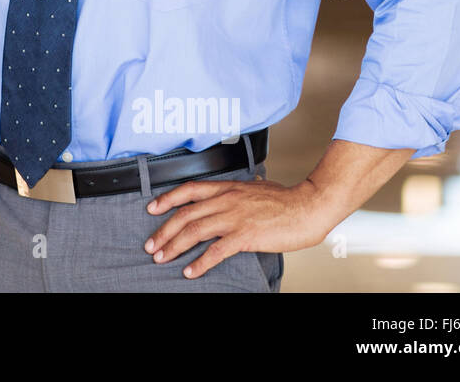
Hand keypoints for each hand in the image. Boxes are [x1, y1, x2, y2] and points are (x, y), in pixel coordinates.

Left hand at [142, 177, 333, 278]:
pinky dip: (200, 262)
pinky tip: (190, 271)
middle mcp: (226, 200)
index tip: (151, 208)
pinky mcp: (245, 235)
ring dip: (174, 246)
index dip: (167, 199)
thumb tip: (235, 191)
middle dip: (163, 231)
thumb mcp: (256, 187)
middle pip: (185, 214)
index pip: (189, 189)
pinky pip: (216, 251)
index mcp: (227, 188)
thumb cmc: (286, 199)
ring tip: (161, 258)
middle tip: (151, 245)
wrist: (309, 206)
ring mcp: (234, 217)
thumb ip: (240, 191)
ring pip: (194, 231)